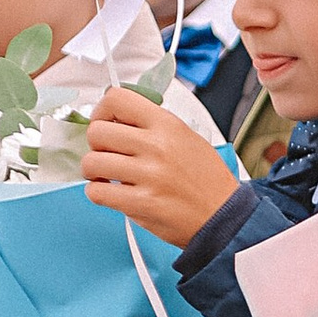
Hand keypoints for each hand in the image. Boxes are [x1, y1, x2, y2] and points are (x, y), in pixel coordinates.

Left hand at [82, 88, 239, 246]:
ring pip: (92, 162)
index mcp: (168, 125)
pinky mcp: (141, 203)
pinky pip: (97, 192)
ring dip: (94, 170)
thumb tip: (117, 118)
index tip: (105, 122)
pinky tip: (112, 192)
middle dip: (97, 145)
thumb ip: (153, 125)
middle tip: (108, 154)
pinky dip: (98, 192)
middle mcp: (158, 146)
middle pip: (97, 131)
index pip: (117, 99)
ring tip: (108, 175)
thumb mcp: (188, 138)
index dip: (102, 111)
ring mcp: (149, 176)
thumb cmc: (207, 181)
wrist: (225, 217)